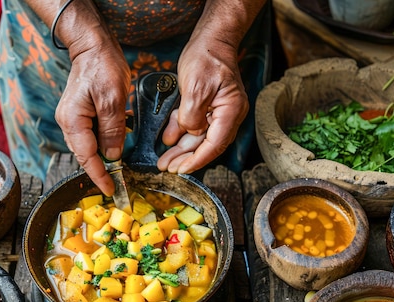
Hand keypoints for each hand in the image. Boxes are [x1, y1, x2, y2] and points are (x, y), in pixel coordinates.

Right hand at [54, 41, 130, 196]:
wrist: (92, 45)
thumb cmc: (102, 66)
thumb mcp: (113, 99)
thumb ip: (113, 130)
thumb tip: (113, 156)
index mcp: (73, 121)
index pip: (87, 157)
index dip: (100, 176)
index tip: (111, 190)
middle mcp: (68, 123)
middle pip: (85, 155)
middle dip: (102, 169)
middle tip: (120, 181)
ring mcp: (73, 118)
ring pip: (89, 146)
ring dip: (104, 156)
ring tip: (120, 165)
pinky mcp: (80, 113)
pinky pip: (92, 135)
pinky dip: (105, 142)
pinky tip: (118, 142)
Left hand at [157, 33, 248, 173]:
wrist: (212, 39)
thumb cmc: (208, 57)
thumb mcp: (195, 87)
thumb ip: (191, 115)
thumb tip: (188, 133)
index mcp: (230, 111)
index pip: (214, 145)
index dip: (197, 160)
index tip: (181, 170)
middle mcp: (228, 115)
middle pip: (206, 145)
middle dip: (185, 158)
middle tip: (166, 168)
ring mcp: (218, 111)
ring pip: (198, 137)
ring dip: (180, 149)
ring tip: (163, 159)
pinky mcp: (209, 106)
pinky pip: (194, 125)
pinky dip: (180, 132)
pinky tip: (168, 139)